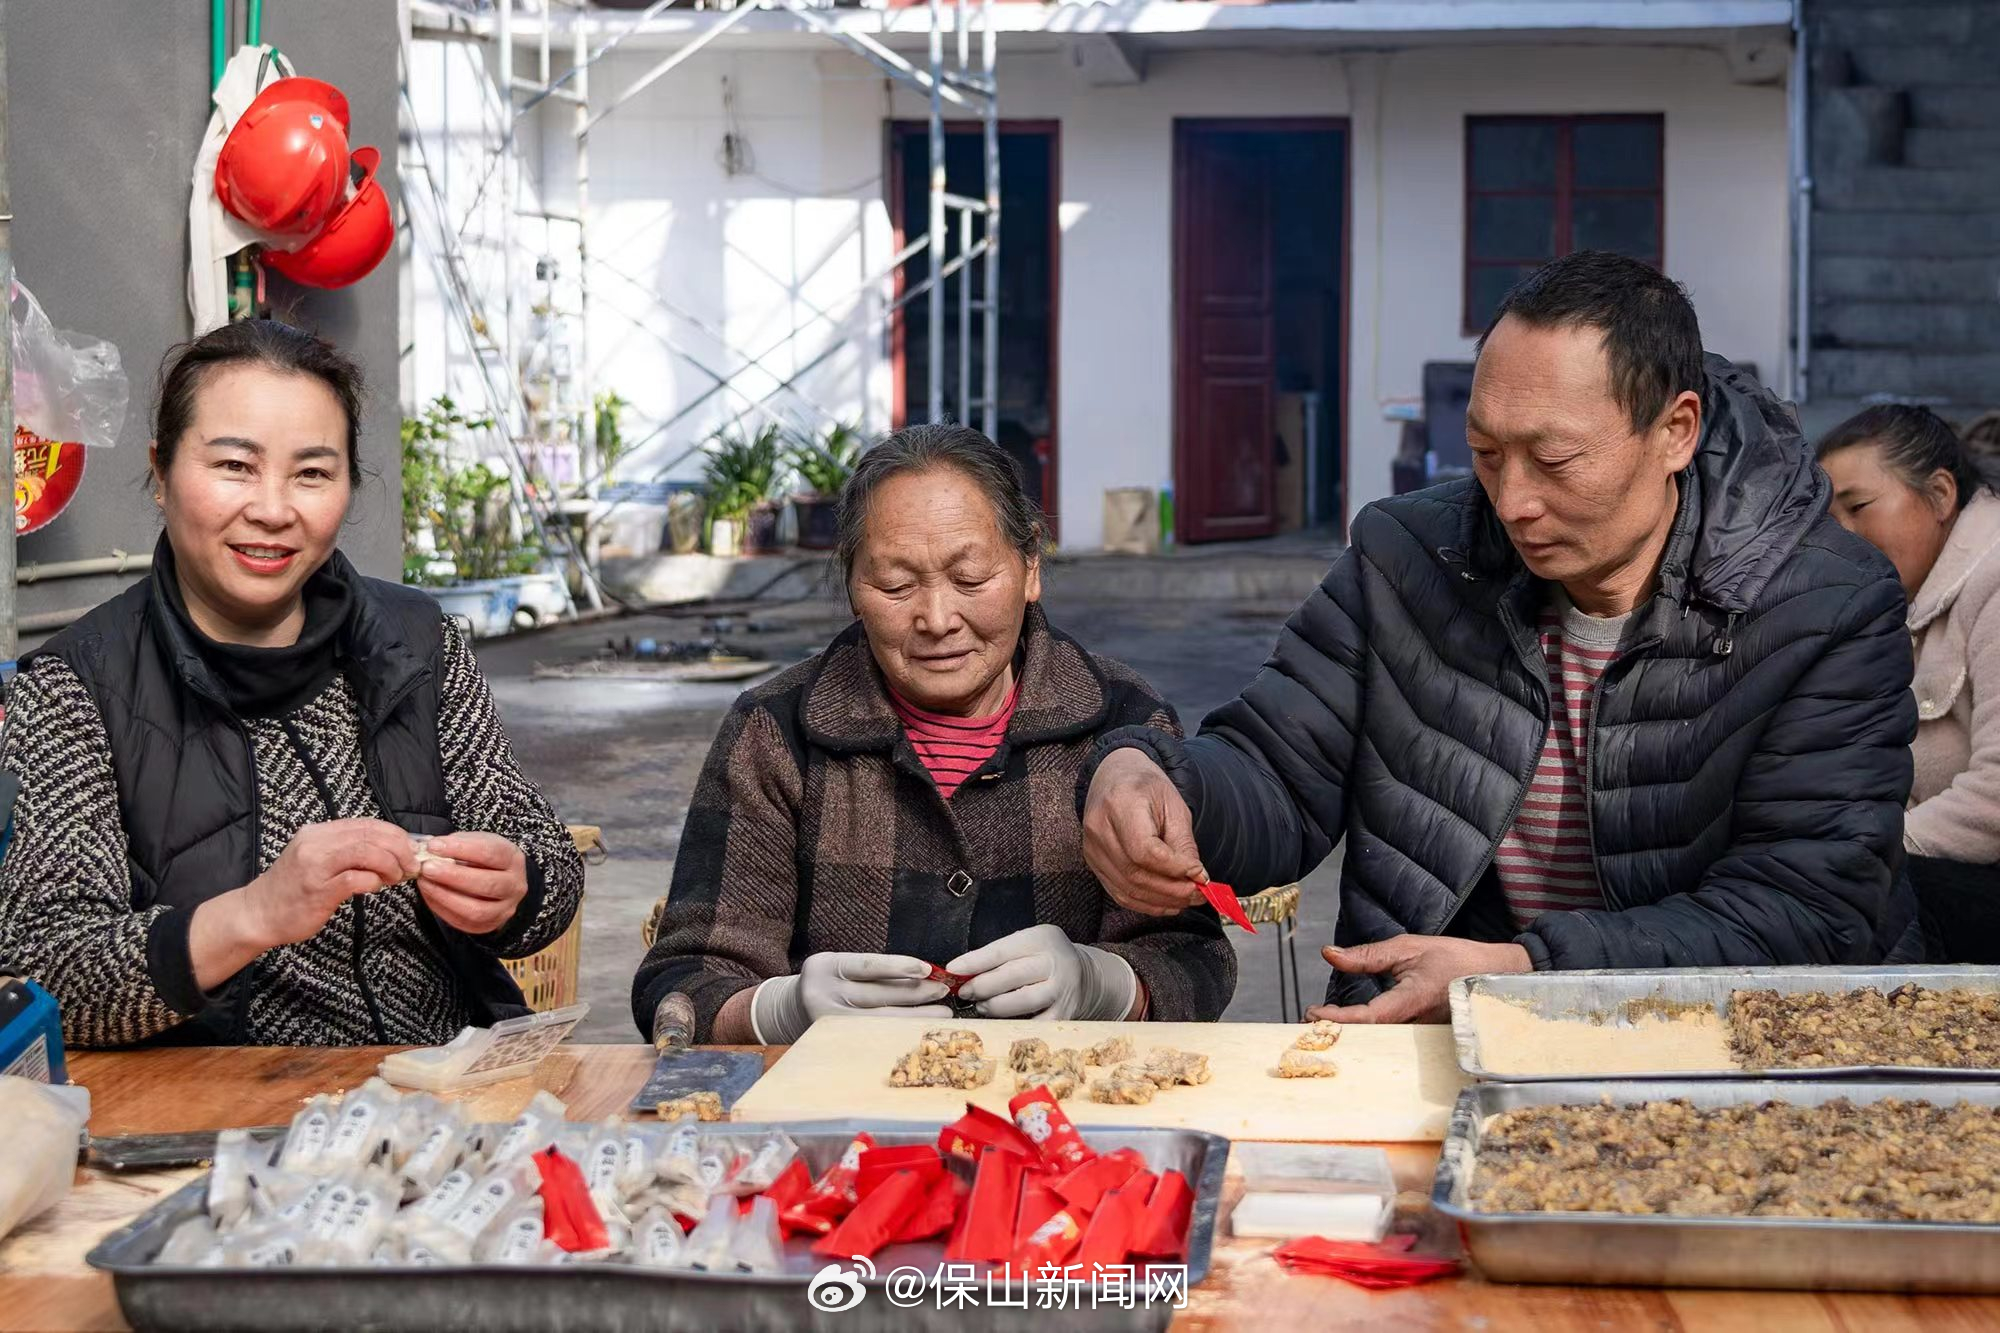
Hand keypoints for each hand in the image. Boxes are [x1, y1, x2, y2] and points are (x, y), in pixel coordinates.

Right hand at [240, 819, 419, 949]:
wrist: (257, 914)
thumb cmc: (293, 889)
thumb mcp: (317, 859)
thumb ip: (348, 850)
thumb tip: (392, 849)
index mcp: (318, 832)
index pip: (367, 824)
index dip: (396, 835)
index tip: (411, 849)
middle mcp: (316, 844)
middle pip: (371, 835)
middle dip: (400, 849)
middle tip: (411, 865)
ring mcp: (315, 866)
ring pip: (366, 852)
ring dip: (390, 865)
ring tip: (396, 877)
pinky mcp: (317, 890)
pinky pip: (356, 879)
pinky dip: (373, 881)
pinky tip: (375, 888)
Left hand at [414, 831, 529, 936]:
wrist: (496, 878)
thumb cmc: (483, 858)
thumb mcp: (476, 842)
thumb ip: (458, 844)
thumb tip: (431, 848)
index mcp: (513, 859)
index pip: (490, 853)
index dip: (460, 849)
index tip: (434, 846)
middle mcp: (515, 885)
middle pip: (486, 884)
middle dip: (453, 876)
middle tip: (427, 868)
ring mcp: (505, 908)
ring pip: (477, 910)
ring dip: (446, 896)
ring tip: (425, 883)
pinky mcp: (490, 924)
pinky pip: (465, 923)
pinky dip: (443, 909)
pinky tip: (430, 895)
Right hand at [751, 952, 953, 1043]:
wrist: (792, 1008)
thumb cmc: (830, 982)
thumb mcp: (842, 967)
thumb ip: (874, 971)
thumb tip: (924, 975)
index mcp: (826, 966)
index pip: (868, 965)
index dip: (899, 966)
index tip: (927, 969)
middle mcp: (822, 993)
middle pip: (878, 994)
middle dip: (916, 993)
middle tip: (944, 992)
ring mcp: (827, 1021)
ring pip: (879, 1018)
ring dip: (915, 1015)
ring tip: (942, 1013)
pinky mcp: (833, 1041)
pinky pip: (873, 1035)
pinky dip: (899, 1031)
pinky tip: (919, 1029)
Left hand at [948, 924, 1136, 1020]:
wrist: (1085, 976)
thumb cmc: (1043, 958)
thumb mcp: (1026, 944)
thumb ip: (998, 955)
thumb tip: (960, 972)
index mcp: (1041, 939)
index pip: (1001, 951)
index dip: (974, 961)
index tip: (951, 969)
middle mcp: (1054, 963)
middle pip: (1011, 976)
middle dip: (981, 986)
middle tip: (964, 992)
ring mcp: (1062, 991)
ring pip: (1023, 1002)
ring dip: (995, 1007)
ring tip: (982, 1006)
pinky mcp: (1065, 1014)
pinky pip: (1035, 1024)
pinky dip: (1014, 1025)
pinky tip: (1000, 1023)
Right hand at [1082, 748, 1205, 916]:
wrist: (1115, 776)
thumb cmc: (1146, 787)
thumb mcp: (1174, 805)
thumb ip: (1184, 844)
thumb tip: (1198, 879)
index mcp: (1120, 804)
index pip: (1144, 850)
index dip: (1175, 869)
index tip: (1200, 875)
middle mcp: (1099, 828)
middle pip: (1135, 874)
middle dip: (1172, 890)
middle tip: (1200, 894)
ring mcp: (1092, 848)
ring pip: (1127, 889)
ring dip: (1162, 901)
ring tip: (1188, 899)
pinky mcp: (1093, 863)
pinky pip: (1119, 893)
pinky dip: (1146, 904)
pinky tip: (1167, 903)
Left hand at [1306, 937, 1532, 1023]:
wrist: (1494, 974)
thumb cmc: (1454, 958)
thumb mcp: (1408, 947)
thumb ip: (1367, 956)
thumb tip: (1329, 954)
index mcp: (1414, 999)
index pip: (1370, 1017)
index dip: (1339, 1019)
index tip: (1313, 1013)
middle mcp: (1419, 1024)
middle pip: (1371, 1036)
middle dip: (1337, 1030)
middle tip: (1308, 1020)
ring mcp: (1424, 1036)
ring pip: (1381, 1041)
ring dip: (1351, 1033)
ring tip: (1322, 1022)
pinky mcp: (1426, 1039)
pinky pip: (1393, 1041)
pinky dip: (1369, 1034)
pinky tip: (1351, 1027)